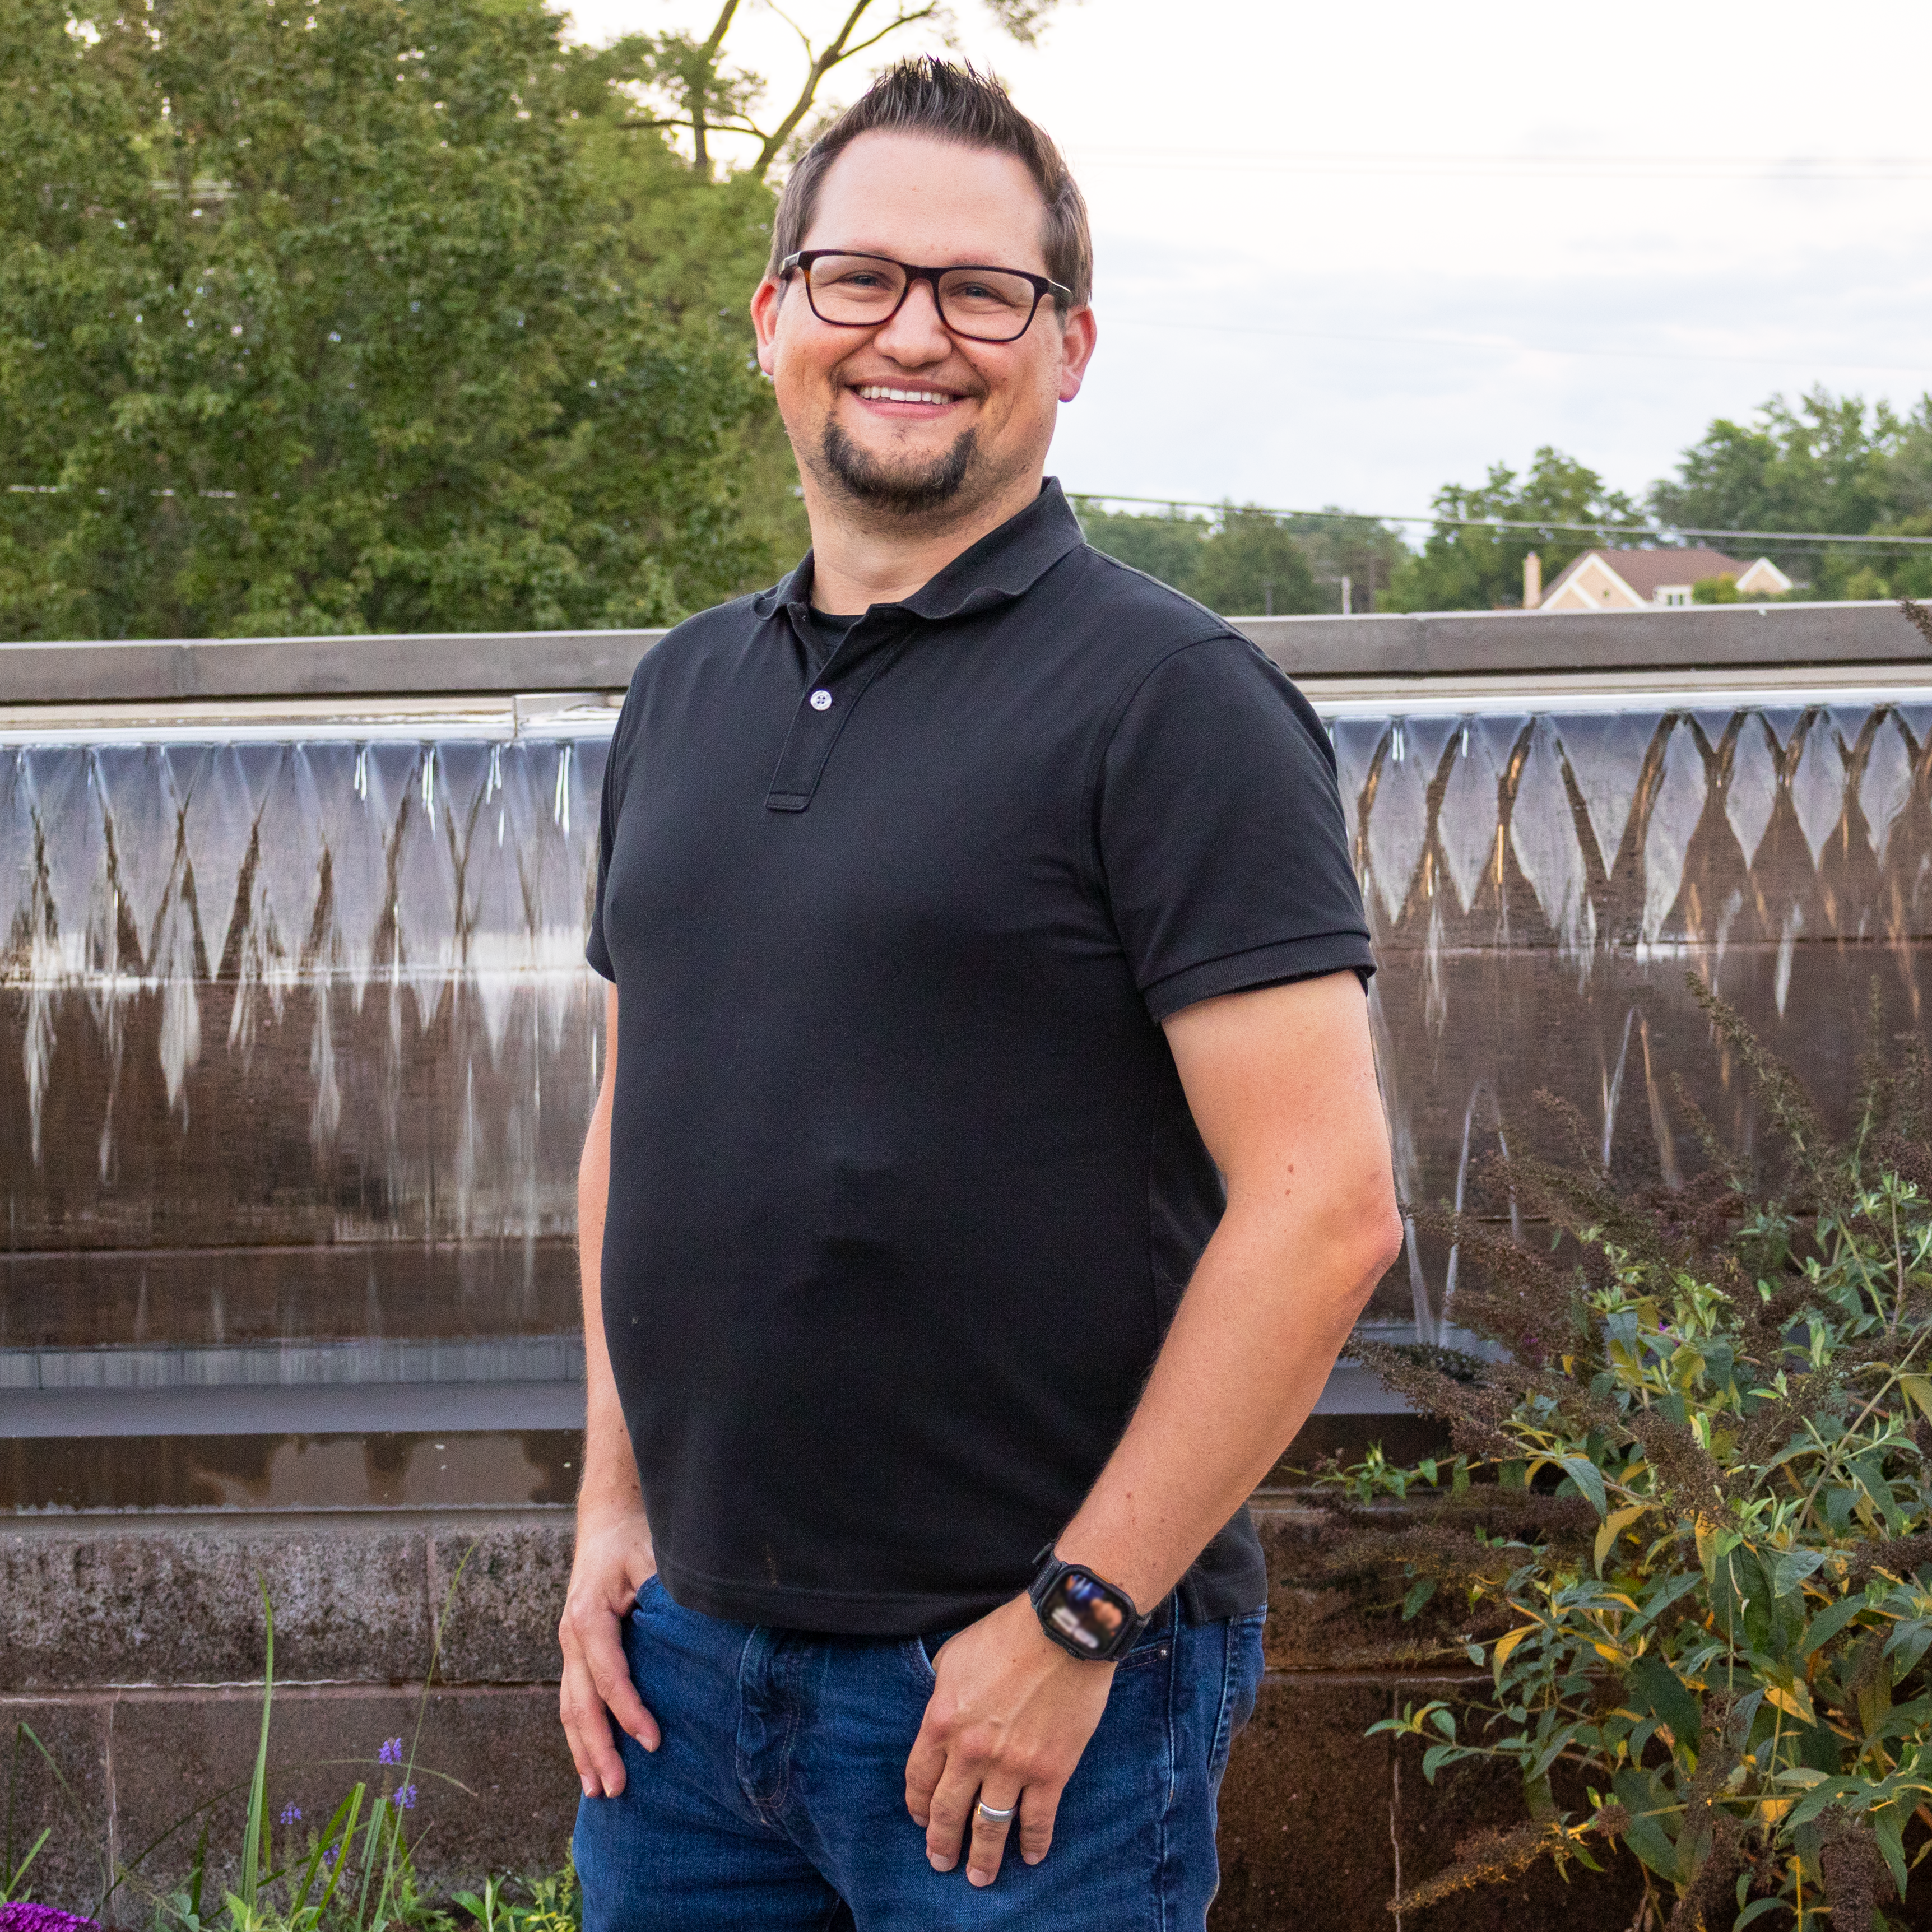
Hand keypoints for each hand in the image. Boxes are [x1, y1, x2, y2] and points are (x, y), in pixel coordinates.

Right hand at [558, 1510, 659, 1797]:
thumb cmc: (633, 1539)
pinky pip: (574, 1700)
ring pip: (570, 1709)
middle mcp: (572, 1636)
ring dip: (583, 1751)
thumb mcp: (651, 1556)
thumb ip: (662, 1591)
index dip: (628, 1710)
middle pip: (580, 1703)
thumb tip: (688, 1625)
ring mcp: (570, 1648)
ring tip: (599, 1790)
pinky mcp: (577, 1653)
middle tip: (617, 1788)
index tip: (652, 1741)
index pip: (608, 1674)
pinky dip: (581, 1735)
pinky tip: (591, 1764)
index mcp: (589, 1616)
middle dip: (598, 1748)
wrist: (606, 1521)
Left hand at [904, 1593, 1114, 1887]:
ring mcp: (1012, 1765)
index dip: (917, 1806)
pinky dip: (1032, 1844)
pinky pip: (1037, 1820)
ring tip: (979, 1877)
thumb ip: (940, 1691)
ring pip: (989, 1826)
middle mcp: (971, 1751)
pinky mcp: (1051, 1771)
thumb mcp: (954, 1655)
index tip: (920, 1820)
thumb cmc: (1007, 1634)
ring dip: (982, 1857)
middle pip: (947, 1811)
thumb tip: (939, 1717)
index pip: (919, 1779)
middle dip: (941, 1842)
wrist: (1062, 1629)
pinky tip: (1029, 1857)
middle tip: (941, 1862)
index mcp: (942, 1721)